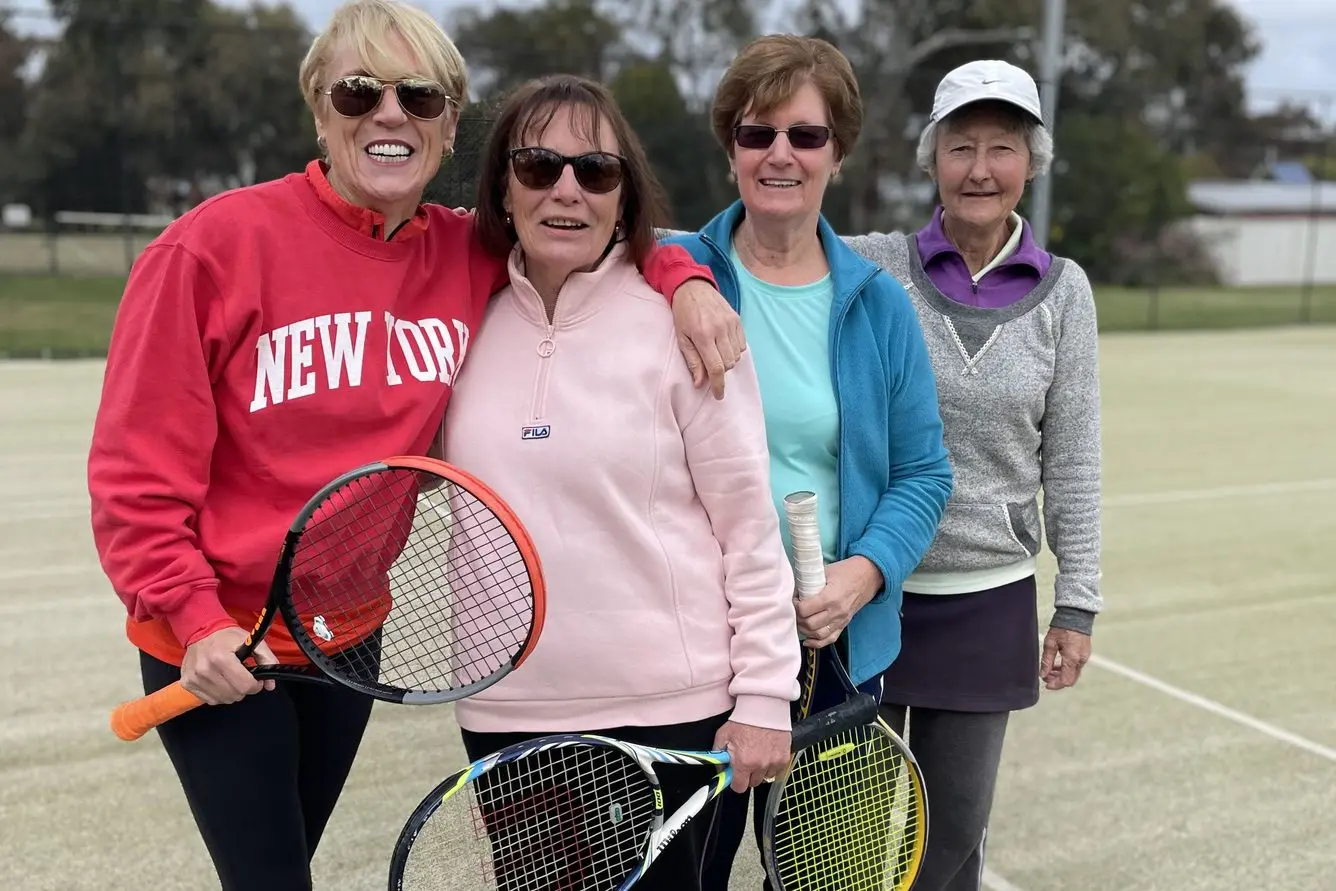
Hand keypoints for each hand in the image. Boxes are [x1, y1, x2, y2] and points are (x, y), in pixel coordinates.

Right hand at [180, 626, 277, 704]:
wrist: (201, 630)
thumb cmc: (227, 636)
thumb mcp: (252, 641)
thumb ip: (267, 660)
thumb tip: (270, 685)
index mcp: (221, 658)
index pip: (244, 685)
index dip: (255, 685)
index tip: (255, 679)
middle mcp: (205, 670)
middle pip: (234, 695)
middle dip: (244, 688)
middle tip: (243, 677)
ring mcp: (194, 678)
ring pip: (223, 699)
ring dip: (231, 692)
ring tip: (230, 678)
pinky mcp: (187, 683)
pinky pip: (210, 700)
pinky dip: (218, 694)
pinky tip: (219, 681)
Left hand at [670, 279, 745, 399]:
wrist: (693, 288)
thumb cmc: (683, 314)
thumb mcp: (681, 338)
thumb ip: (692, 361)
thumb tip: (700, 383)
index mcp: (703, 335)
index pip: (716, 367)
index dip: (718, 385)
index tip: (718, 395)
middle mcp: (720, 329)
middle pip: (729, 363)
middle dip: (721, 370)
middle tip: (710, 365)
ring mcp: (731, 323)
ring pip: (737, 355)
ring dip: (728, 360)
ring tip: (716, 352)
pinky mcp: (737, 319)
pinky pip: (742, 345)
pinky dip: (734, 350)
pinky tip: (723, 345)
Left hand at [714, 721, 790, 791]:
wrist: (763, 706)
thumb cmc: (743, 719)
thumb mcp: (722, 736)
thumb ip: (718, 756)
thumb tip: (719, 768)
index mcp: (743, 762)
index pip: (739, 787)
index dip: (735, 782)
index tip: (734, 775)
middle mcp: (759, 765)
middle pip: (753, 782)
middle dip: (748, 774)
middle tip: (746, 760)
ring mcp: (773, 762)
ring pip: (766, 776)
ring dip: (761, 769)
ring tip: (758, 753)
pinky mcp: (784, 757)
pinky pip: (777, 770)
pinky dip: (772, 764)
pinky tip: (767, 752)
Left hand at [794, 556, 882, 648]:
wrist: (867, 576)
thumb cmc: (845, 571)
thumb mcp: (826, 571)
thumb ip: (810, 581)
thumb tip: (794, 590)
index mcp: (831, 597)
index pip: (805, 610)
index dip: (795, 606)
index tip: (794, 599)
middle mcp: (837, 612)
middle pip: (810, 625)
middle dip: (798, 618)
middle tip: (795, 610)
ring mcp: (841, 620)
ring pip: (818, 635)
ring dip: (805, 630)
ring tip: (800, 620)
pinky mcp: (844, 624)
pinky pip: (830, 639)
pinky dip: (817, 643)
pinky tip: (807, 640)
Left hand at [1041, 627, 1090, 690]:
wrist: (1076, 616)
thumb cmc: (1062, 627)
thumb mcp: (1050, 643)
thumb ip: (1047, 660)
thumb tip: (1043, 674)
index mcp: (1072, 658)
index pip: (1065, 680)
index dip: (1055, 685)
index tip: (1045, 683)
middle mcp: (1081, 660)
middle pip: (1070, 680)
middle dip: (1057, 681)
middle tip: (1046, 677)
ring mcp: (1084, 657)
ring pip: (1073, 674)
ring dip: (1061, 675)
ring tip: (1049, 670)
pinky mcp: (1085, 654)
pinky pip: (1076, 667)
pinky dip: (1066, 669)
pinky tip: (1057, 664)